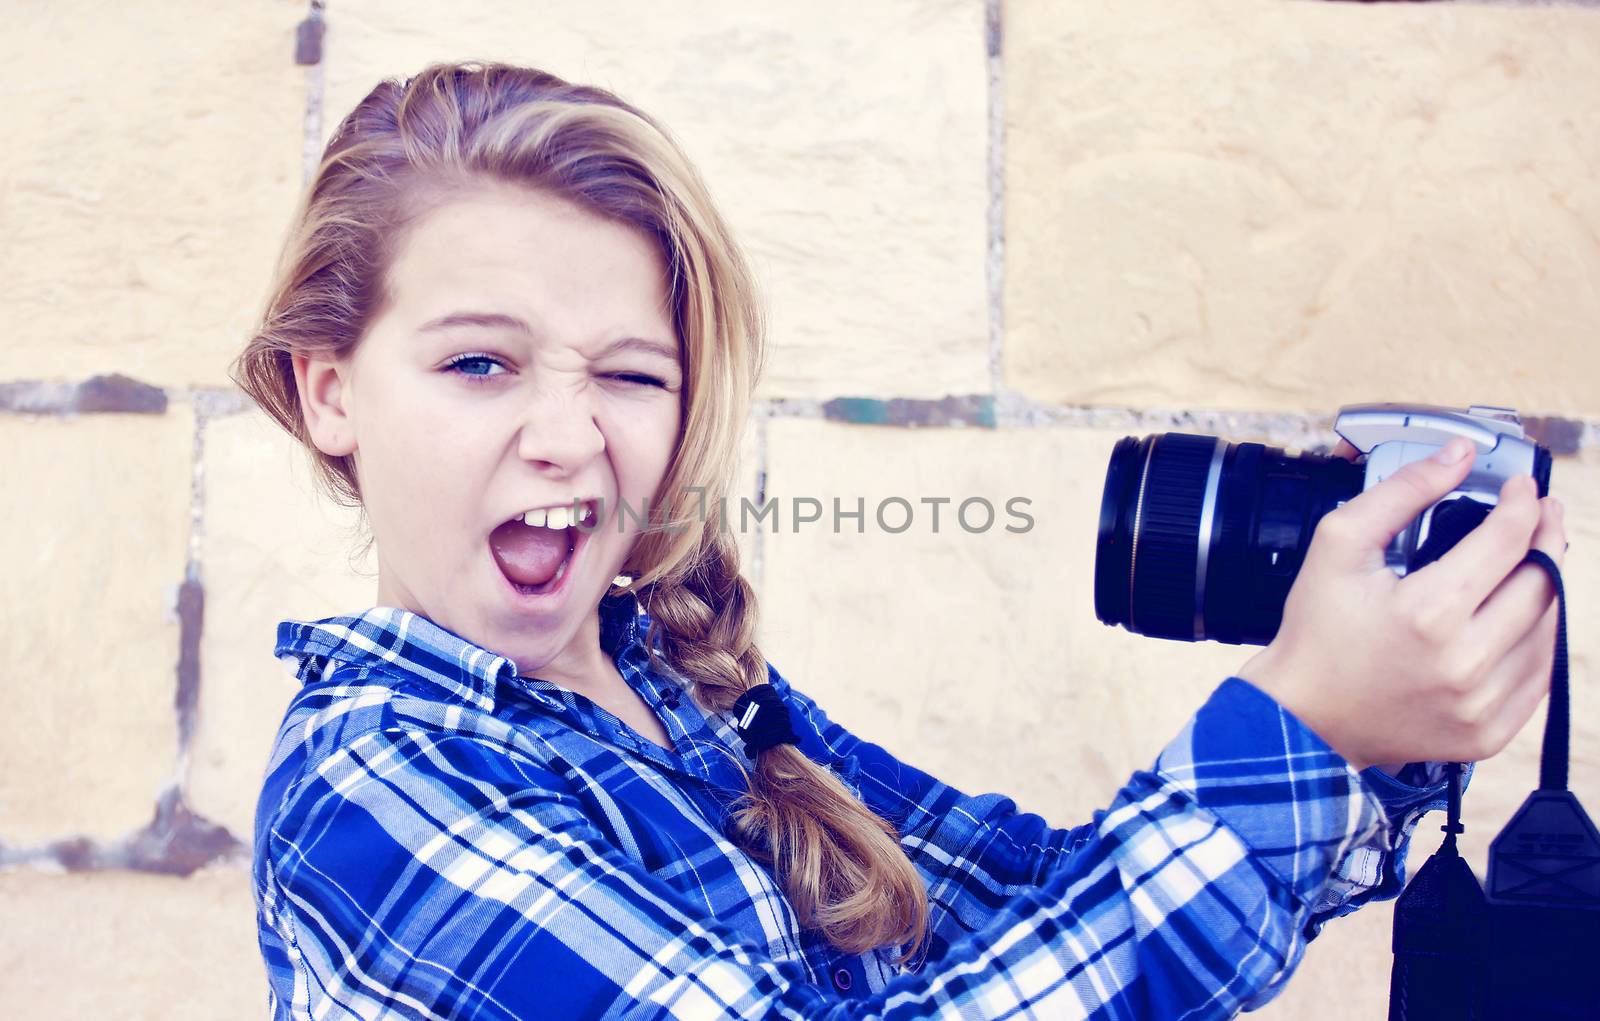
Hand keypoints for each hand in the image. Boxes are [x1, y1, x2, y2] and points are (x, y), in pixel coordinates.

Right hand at [1235, 436, 1565, 771]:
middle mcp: (1464, 662)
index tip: (1521, 489)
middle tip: (1538, 517)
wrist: (1302, 715)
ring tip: (1527, 564)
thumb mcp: (1340, 544)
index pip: (1508, 541)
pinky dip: (1536, 639)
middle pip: (1541, 582)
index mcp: (1429, 612)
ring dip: (1544, 587)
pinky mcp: (1487, 733)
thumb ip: (1402, 491)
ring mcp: (1480, 703)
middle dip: (1546, 538)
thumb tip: (1457, 455)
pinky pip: (1539, 677)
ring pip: (1548, 629)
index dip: (1523, 504)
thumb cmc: (1317, 631)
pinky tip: (1516, 617)